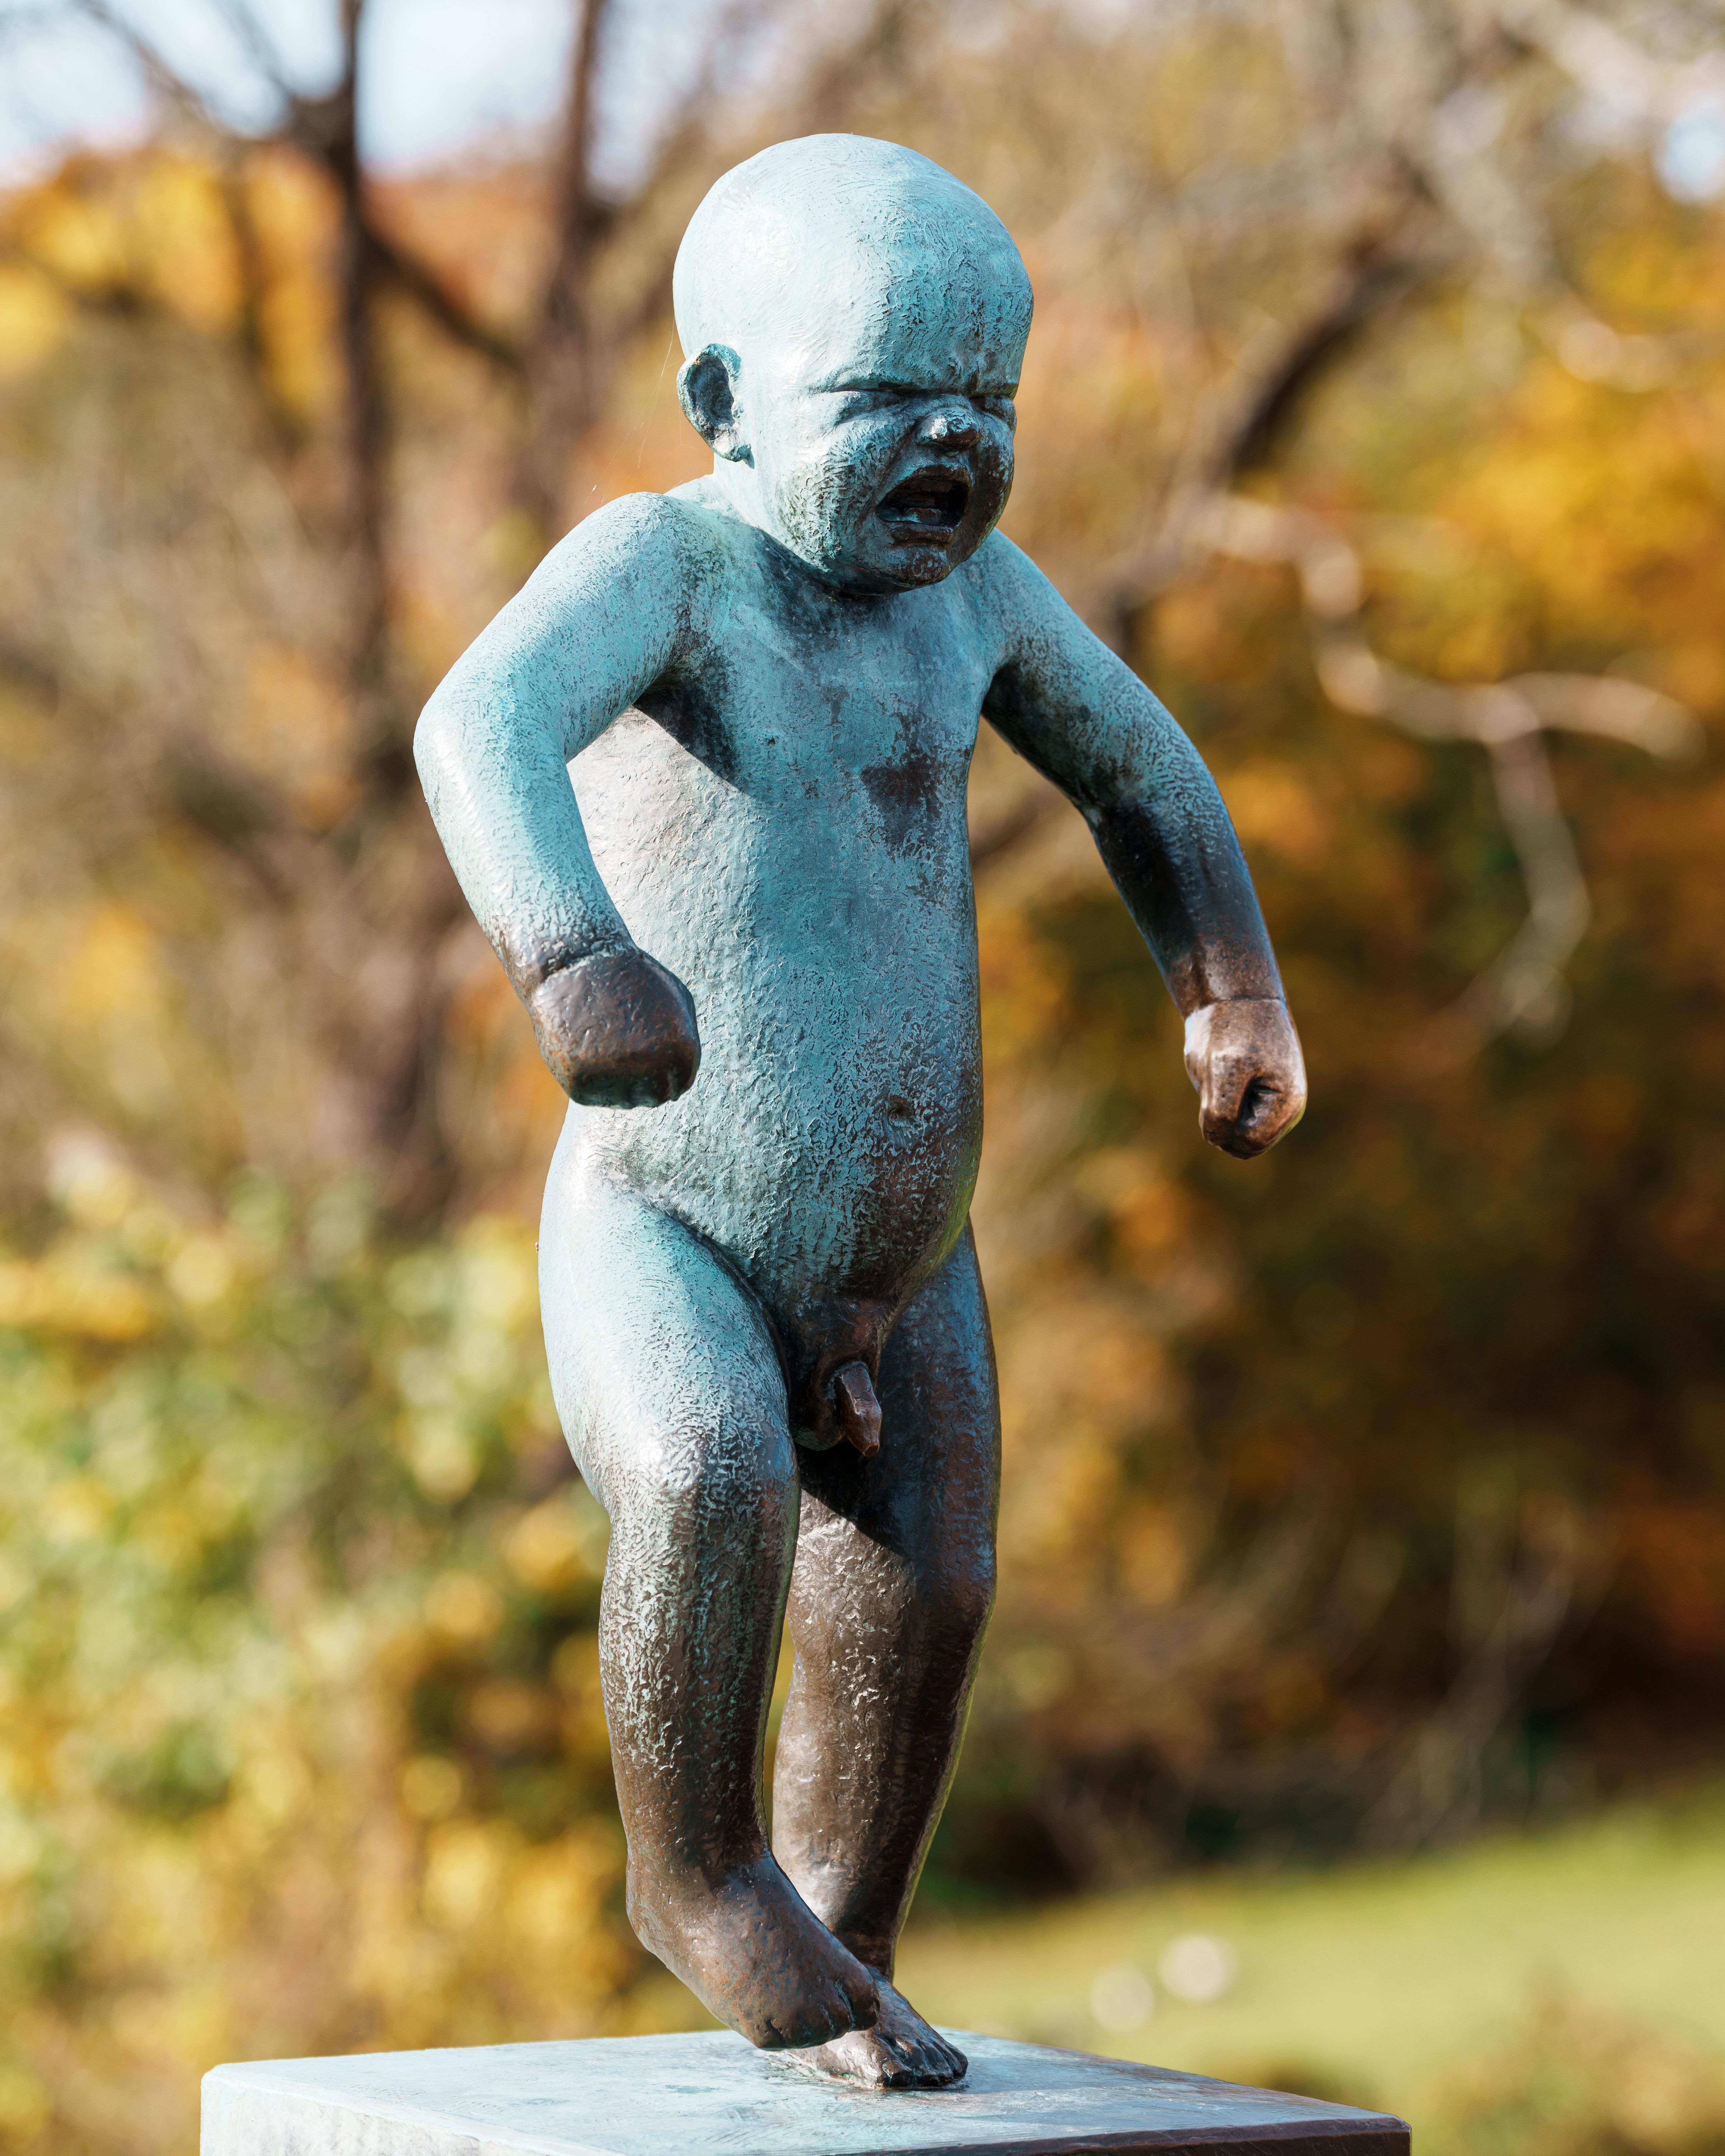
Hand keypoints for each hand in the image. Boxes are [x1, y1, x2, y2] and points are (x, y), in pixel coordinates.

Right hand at [528, 948, 699, 1108]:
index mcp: (680, 1050)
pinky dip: (589, 1078)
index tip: (648, 1056)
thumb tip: (682, 1081)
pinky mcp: (580, 1083)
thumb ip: (686, 1039)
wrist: (572, 961)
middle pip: (654, 1098)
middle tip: (624, 1052)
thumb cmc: (627, 976)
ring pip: (622, 1100)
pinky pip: (592, 1095)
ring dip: (615, 1080)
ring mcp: (615, 1077)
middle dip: (642, 1082)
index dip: (663, 1074)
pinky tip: (583, 1046)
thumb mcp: (673, 997)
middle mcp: (651, 1067)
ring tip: (603, 1042)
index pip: (679, 1085)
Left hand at [1183, 997, 1305, 1158]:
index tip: (1215, 1094)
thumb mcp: (1221, 1069)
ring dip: (1220, 1114)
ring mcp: (1273, 1106)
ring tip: (1221, 1080)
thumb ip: (1220, 1112)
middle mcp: (1286, 1110)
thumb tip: (1217, 1139)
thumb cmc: (1230, 1030)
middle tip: (1216, 1086)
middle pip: (1246, 1146)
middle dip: (1223, 1124)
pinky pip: (1233, 1120)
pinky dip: (1219, 1105)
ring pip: (1237, 1135)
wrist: (1233, 997)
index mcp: (1287, 1105)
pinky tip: (1221, 1079)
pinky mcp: (1257, 1099)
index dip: (1224, 1129)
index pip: (1250, 1143)